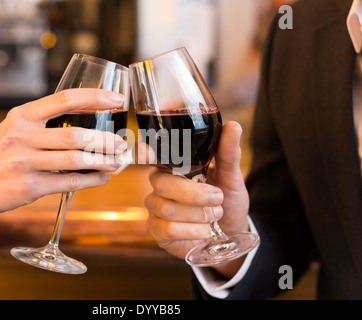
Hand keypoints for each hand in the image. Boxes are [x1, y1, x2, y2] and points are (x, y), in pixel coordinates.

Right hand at [0, 88, 125, 238]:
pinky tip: (102, 178)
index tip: (117, 99)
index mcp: (21, 116)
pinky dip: (90, 180)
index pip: (64, 99)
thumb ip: (43, 124)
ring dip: (101, 161)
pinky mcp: (29, 187)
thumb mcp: (12, 130)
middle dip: (103, 139)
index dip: (94, 97)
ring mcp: (24, 163)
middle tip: (121, 143)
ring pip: (74, 160)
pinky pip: (68, 182)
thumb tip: (86, 126)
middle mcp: (22, 137)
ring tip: (117, 162)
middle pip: (74, 135)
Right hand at [145, 121, 248, 274]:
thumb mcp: (231, 176)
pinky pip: (167, 230)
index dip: (142, 153)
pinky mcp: (157, 231)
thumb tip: (233, 126)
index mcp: (172, 166)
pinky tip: (204, 231)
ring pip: (167, 209)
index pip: (146, 154)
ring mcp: (155, 208)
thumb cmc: (226, 200)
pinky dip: (192, 231)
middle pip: (162, 184)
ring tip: (215, 215)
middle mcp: (159, 184)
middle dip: (194, 194)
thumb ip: (228, 153)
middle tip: (218, 198)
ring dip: (198, 215)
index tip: (148, 154)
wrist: (230, 231)